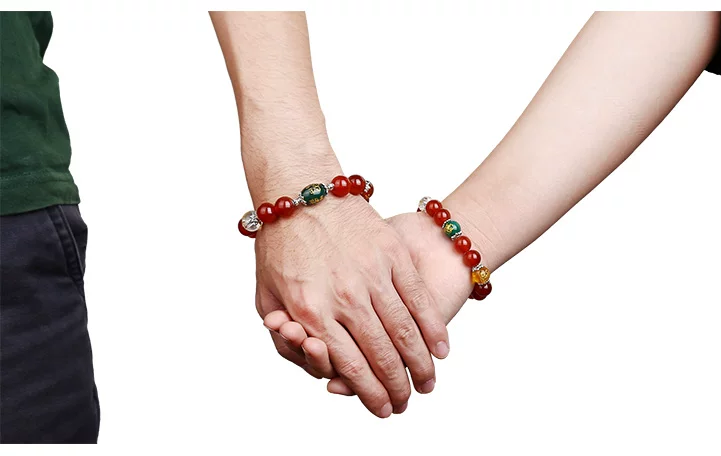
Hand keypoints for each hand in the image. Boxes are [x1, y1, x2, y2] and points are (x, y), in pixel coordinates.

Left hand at [255, 196, 449, 417]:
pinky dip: (432, 328)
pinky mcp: (391, 255)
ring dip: (421, 364)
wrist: (301, 189)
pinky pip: (417, 299)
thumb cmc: (280, 243)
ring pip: (404, 331)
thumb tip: (312, 360)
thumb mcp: (265, 295)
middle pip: (381, 355)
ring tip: (428, 383)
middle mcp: (344, 297)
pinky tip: (441, 348)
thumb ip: (285, 334)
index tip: (382, 408)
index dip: (369, 394)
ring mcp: (371, 274)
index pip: (348, 367)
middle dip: (398, 387)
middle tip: (406, 402)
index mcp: (310, 310)